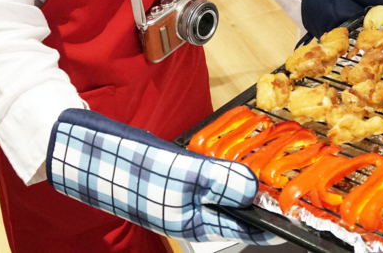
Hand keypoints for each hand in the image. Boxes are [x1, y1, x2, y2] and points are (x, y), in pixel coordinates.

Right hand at [48, 109, 280, 244]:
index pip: (241, 227)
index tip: (291, 213)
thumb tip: (252, 189)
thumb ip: (219, 180)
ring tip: (260, 178)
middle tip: (282, 191)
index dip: (267, 219)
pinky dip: (218, 176)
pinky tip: (224, 165)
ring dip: (238, 187)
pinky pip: (203, 184)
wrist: (90, 155)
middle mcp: (188, 216)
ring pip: (219, 198)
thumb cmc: (132, 169)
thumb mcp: (182, 173)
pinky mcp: (170, 184)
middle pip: (232, 213)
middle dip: (256, 203)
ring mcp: (178, 200)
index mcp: (192, 222)